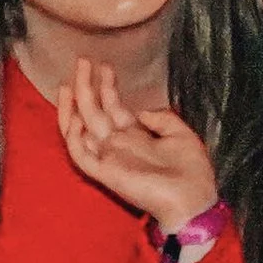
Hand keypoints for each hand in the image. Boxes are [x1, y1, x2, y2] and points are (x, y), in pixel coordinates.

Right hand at [57, 58, 219, 235]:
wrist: (193, 200)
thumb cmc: (191, 171)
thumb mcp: (180, 134)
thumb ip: (161, 119)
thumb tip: (141, 110)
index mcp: (135, 136)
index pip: (112, 107)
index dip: (107, 86)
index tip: (104, 66)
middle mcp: (118, 144)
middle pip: (93, 112)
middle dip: (86, 86)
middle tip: (82, 62)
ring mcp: (109, 158)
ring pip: (79, 131)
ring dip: (71, 107)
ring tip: (68, 83)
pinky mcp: (105, 173)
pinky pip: (81, 155)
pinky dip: (74, 137)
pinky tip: (75, 117)